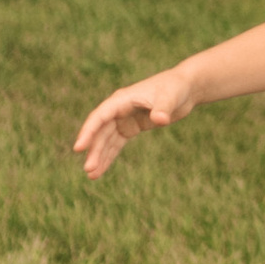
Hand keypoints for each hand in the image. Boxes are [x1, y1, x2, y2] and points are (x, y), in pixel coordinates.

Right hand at [74, 69, 196, 178]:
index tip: (79, 148)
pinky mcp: (131, 127)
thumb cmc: (176, 88)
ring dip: (99, 156)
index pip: (100, 116)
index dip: (88, 132)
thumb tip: (160, 120)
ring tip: (92, 176)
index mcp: (122, 99)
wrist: (186, 87)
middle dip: (94, 150)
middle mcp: (119, 109)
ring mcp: (124, 118)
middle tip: (89, 169)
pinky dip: (109, 156)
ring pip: (106, 140)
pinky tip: (101, 170)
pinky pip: (116, 143)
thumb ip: (163, 108)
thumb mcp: (170, 97)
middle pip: (101, 131)